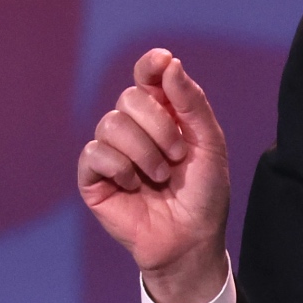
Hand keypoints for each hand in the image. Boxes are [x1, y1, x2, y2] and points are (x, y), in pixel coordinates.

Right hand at [77, 49, 230, 302]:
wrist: (191, 240)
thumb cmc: (204, 193)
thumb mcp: (209, 143)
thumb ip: (191, 102)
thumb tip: (168, 62)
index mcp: (163, 114)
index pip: (147, 76)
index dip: (150, 65)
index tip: (162, 62)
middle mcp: (134, 127)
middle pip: (130, 97)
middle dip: (159, 125)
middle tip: (178, 156)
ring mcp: (111, 151)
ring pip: (111, 123)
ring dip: (143, 151)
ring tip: (160, 176)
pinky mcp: (93, 177)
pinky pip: (94, 153)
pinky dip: (119, 167)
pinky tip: (133, 186)